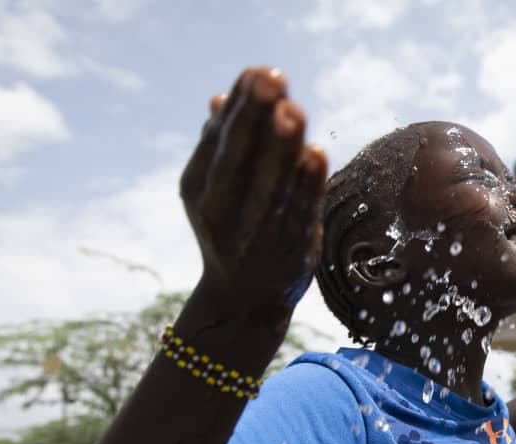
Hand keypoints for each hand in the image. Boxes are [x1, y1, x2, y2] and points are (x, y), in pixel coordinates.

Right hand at [180, 67, 327, 322]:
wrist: (243, 300)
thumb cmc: (233, 229)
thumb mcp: (214, 191)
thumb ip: (219, 147)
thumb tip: (219, 98)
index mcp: (199, 187)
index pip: (219, 140)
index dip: (240, 106)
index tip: (257, 71)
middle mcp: (222, 210)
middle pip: (240, 158)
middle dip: (256, 118)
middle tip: (272, 78)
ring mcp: (255, 232)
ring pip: (271, 184)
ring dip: (283, 146)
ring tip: (292, 110)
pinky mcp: (290, 250)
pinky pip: (299, 213)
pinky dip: (308, 185)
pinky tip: (316, 155)